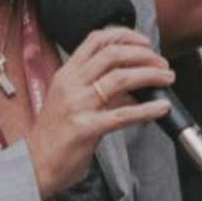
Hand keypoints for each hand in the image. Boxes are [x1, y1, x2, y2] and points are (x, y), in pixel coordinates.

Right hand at [26, 28, 174, 199]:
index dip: (124, 36)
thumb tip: (134, 85)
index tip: (144, 42)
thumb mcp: (71, 102)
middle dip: (144, 55)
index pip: (95, 41)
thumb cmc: (55, 135)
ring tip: (167, 79)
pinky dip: (148, 109)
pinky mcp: (86, 128)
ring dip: (150, 75)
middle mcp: (71, 85)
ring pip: (121, 78)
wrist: (35, 165)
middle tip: (162, 63)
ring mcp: (78, 105)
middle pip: (113, 55)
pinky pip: (124, 114)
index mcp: (66, 75)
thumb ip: (99, 90)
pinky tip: (161, 108)